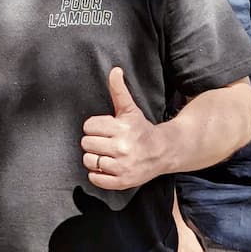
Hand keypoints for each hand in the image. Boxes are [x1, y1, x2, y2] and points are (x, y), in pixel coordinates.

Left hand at [81, 67, 164, 189]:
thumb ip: (119, 90)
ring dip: (94, 158)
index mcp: (121, 128)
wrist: (164, 152)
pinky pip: (95, 179)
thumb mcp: (130, 109)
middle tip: (105, 142)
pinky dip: (97, 175)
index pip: (89, 126)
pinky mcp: (122, 181)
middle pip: (86, 143)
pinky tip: (107, 167)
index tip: (105, 129)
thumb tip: (114, 70)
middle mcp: (122, 147)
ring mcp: (122, 166)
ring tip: (105, 155)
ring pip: (89, 161)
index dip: (95, 127)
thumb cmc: (142, 129)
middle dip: (93, 142)